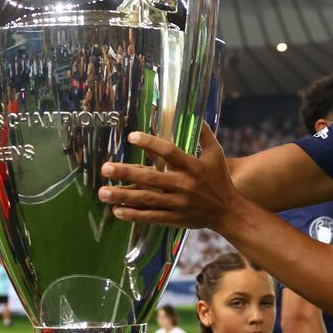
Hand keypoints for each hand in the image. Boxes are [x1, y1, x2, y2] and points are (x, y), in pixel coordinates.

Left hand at [99, 124, 239, 231]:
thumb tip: (193, 113)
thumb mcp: (216, 154)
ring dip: (124, 196)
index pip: (169, 152)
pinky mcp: (176, 218)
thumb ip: (204, 134)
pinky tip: (117, 211)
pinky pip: (152, 217)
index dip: (150, 143)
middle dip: (127, 173)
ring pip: (148, 199)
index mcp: (193, 167)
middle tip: (105, 168)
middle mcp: (185, 185)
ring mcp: (179, 203)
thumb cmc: (220, 180)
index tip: (131, 137)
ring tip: (103, 192)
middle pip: (152, 178)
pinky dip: (134, 215)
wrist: (228, 212)